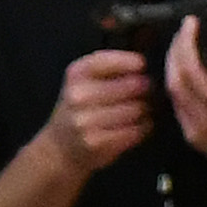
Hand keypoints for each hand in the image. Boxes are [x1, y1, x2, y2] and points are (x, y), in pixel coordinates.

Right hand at [40, 47, 153, 177]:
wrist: (60, 146)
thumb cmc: (80, 109)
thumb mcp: (84, 80)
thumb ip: (110, 67)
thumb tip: (144, 66)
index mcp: (77, 74)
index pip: (111, 60)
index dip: (132, 62)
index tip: (142, 66)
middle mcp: (78, 95)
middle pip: (133, 85)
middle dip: (145, 88)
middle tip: (146, 92)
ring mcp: (86, 120)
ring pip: (137, 108)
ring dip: (145, 109)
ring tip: (140, 110)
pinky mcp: (97, 142)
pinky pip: (136, 130)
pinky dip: (143, 127)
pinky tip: (137, 126)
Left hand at [164, 16, 206, 193]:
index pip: (189, 67)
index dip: (185, 43)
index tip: (190, 24)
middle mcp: (200, 116)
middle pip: (173, 78)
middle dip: (175, 51)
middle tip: (184, 32)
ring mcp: (193, 129)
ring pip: (171, 94)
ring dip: (173, 68)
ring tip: (182, 47)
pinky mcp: (192, 137)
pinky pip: (177, 108)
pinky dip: (177, 88)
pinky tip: (182, 74)